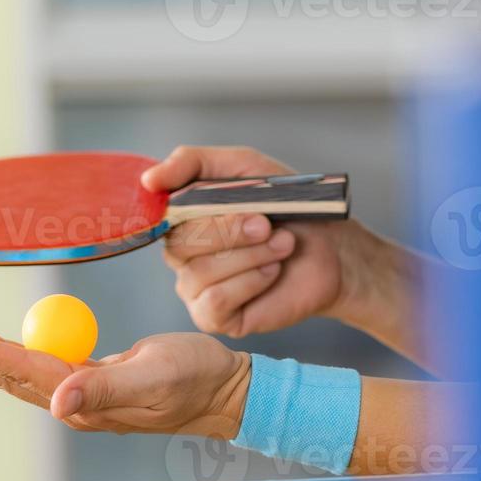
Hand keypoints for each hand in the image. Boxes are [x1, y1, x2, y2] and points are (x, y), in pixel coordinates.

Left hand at [0, 329, 250, 440]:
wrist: (225, 391)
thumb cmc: (197, 380)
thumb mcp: (155, 377)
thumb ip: (106, 386)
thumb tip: (58, 402)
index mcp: (83, 401)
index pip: (18, 371)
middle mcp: (73, 402)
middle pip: (3, 377)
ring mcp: (80, 394)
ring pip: (14, 373)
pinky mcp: (90, 382)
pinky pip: (37, 366)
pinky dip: (7, 354)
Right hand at [143, 145, 374, 338]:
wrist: (332, 250)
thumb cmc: (288, 208)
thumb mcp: (244, 167)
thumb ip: (192, 163)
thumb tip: (148, 180)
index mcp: (182, 218)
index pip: (159, 214)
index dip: (179, 206)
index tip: (210, 200)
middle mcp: (182, 255)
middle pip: (180, 244)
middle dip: (229, 231)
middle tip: (267, 224)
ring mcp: (195, 288)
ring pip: (200, 273)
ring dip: (249, 255)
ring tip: (282, 245)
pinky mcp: (214, 317)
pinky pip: (216, 300)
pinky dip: (250, 281)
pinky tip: (272, 272)